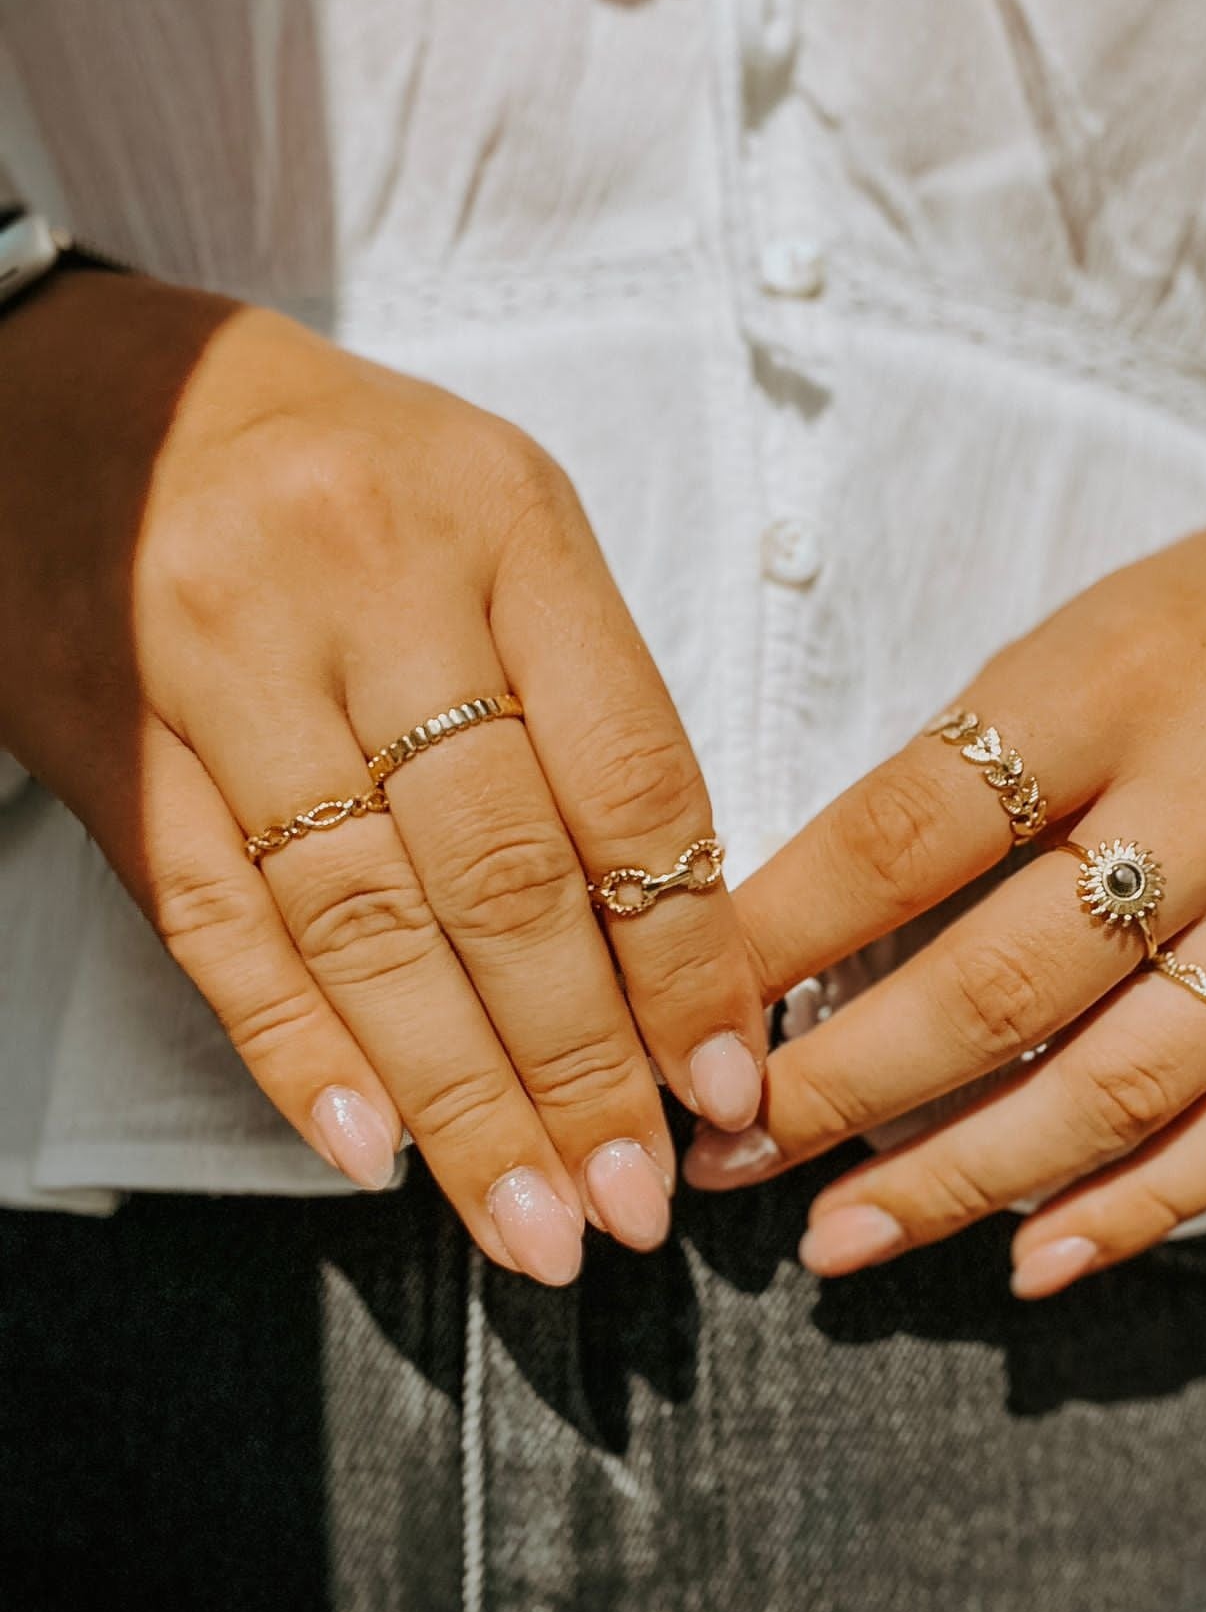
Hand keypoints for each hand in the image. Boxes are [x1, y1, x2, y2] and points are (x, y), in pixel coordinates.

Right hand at [0, 271, 765, 1279]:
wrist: (73, 390)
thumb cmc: (331, 465)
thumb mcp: (494, 518)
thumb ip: (582, 696)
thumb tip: (664, 931)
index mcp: (501, 525)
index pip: (625, 782)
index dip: (682, 957)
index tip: (725, 1082)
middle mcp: (367, 589)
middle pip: (501, 877)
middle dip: (579, 1066)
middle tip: (632, 1203)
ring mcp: (223, 666)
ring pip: (364, 923)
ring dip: (457, 1097)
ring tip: (528, 1221)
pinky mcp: (112, 740)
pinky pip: (214, 920)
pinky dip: (294, 1046)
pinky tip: (368, 1148)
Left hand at [684, 491, 1205, 1294]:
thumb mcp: (1082, 638)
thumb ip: (966, 773)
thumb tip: (811, 929)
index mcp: (1118, 681)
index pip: (911, 829)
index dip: (782, 935)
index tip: (688, 1017)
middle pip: (999, 981)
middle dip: (839, 1089)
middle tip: (724, 1159)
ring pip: (1113, 1083)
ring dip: (959, 1179)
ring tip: (840, 1240)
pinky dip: (1133, 1210)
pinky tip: (1030, 1262)